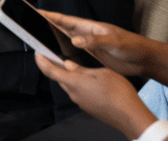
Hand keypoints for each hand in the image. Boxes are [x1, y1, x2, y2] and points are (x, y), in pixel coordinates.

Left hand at [35, 54, 162, 139]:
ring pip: (68, 85)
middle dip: (54, 66)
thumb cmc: (118, 93)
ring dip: (67, 75)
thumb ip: (81, 69)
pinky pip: (77, 92)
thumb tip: (68, 65)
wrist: (130, 116)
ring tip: (72, 64)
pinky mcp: (87, 106)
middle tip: (54, 54)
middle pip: (58, 78)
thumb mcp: (100, 73)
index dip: (41, 61)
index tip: (37, 53)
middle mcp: (73, 94)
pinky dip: (76, 83)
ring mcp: (80, 102)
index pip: (50, 71)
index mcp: (74, 83)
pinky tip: (86, 78)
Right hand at [40, 9, 155, 76]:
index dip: (50, 16)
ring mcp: (89, 45)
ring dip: (52, 40)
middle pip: (61, 29)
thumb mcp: (113, 42)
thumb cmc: (132, 46)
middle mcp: (86, 35)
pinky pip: (73, 53)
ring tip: (38, 41)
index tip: (36, 12)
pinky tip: (57, 59)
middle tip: (30, 26)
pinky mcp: (92, 56)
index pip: (65, 20)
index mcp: (90, 27)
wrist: (144, 59)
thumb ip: (94, 40)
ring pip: (65, 41)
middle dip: (46, 26)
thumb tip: (75, 40)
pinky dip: (63, 54)